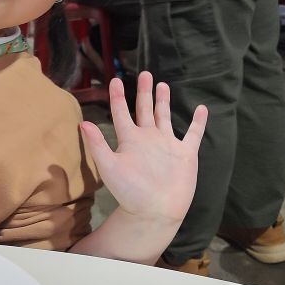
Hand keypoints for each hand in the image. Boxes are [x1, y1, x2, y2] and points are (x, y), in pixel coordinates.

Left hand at [82, 71, 206, 224]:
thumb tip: (82, 123)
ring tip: (162, 85)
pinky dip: (197, 122)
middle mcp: (148, 138)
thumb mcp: (109, 166)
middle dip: (144, 92)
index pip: (122, 113)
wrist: (155, 211)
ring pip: (165, 117)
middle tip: (144, 73)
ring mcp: (167, 145)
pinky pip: (193, 134)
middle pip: (145, 109)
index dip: (118, 97)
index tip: (115, 80)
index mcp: (130, 139)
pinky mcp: (186, 153)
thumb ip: (97, 144)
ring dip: (164, 101)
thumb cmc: (130, 191)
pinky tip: (202, 108)